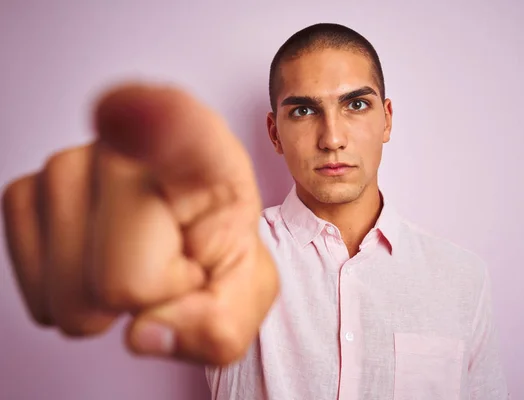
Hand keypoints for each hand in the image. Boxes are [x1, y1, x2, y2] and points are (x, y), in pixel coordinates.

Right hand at [2, 83, 278, 365]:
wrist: (186, 239)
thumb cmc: (217, 252)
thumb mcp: (246, 291)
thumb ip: (219, 322)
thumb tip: (144, 334)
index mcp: (204, 154)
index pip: (177, 127)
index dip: (151, 124)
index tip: (120, 115)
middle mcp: (127, 146)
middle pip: (122, 278)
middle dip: (149, 300)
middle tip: (171, 266)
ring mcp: (67, 165)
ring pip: (72, 297)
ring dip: (107, 304)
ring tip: (139, 263)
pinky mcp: (26, 193)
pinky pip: (38, 295)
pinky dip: (70, 300)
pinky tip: (99, 264)